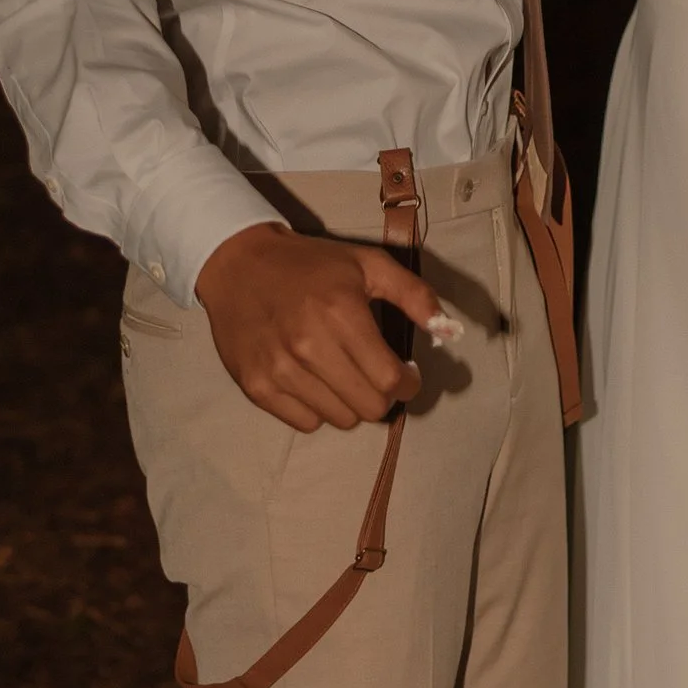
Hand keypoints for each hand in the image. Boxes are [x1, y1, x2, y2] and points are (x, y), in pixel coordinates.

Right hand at [194, 223, 436, 430]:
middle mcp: (309, 348)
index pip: (391, 380)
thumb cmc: (311, 265)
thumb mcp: (368, 264)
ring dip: (351, 402)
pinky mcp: (256, 388)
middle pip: (369, 407)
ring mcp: (279, 372)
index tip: (407, 373)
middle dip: (384, 395)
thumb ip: (414, 295)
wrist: (238, 265)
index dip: (409, 383)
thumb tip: (449, 330)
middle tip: (378, 375)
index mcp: (342, 315)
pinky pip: (305, 423)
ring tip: (344, 374)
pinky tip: (315, 380)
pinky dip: (318, 408)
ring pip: (340, 419)